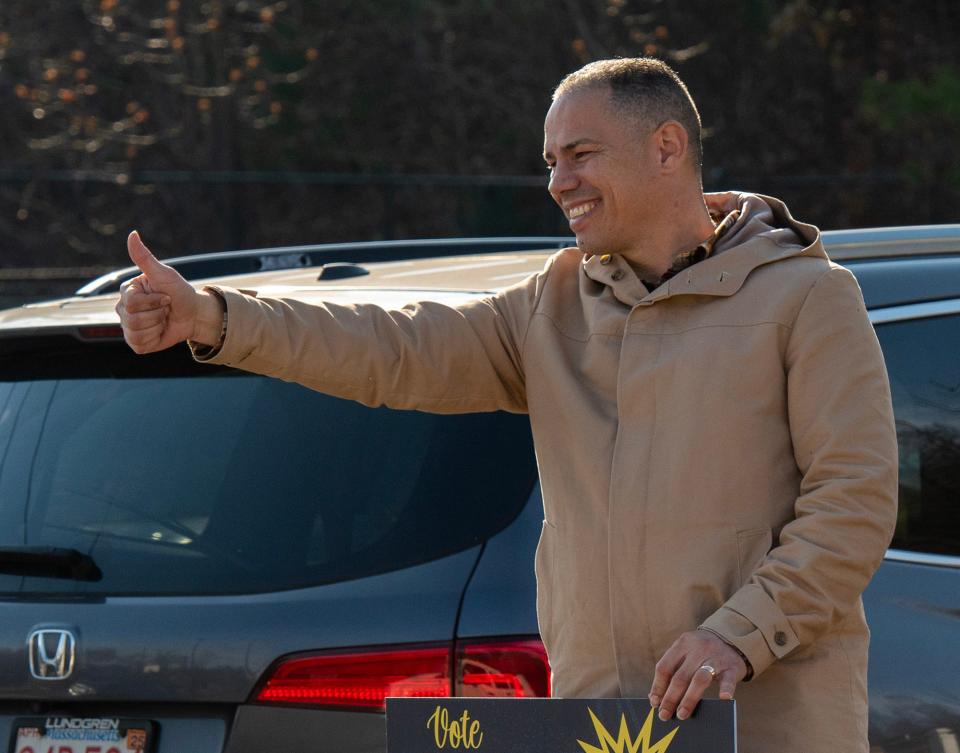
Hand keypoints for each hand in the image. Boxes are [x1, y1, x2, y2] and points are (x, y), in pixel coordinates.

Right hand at [116, 231, 221, 352]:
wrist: (194, 314)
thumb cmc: (180, 292)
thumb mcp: (165, 274)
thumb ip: (145, 257)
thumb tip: (132, 234)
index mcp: (127, 291)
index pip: (131, 302)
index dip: (154, 301)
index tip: (166, 296)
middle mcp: (123, 308)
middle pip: (132, 318)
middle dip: (157, 313)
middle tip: (166, 308)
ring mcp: (128, 326)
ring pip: (135, 332)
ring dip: (157, 325)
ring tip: (163, 318)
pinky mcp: (136, 342)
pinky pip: (139, 344)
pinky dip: (154, 338)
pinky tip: (160, 330)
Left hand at [648, 629, 747, 721]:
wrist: (731, 639)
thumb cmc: (702, 651)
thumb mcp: (686, 651)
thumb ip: (673, 669)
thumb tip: (656, 697)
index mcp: (682, 644)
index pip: (664, 667)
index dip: (658, 686)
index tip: (654, 703)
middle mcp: (698, 649)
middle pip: (680, 676)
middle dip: (670, 698)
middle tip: (664, 715)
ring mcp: (715, 658)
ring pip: (700, 679)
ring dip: (689, 699)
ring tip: (682, 714)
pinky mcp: (732, 667)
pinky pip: (728, 680)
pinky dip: (726, 689)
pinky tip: (723, 698)